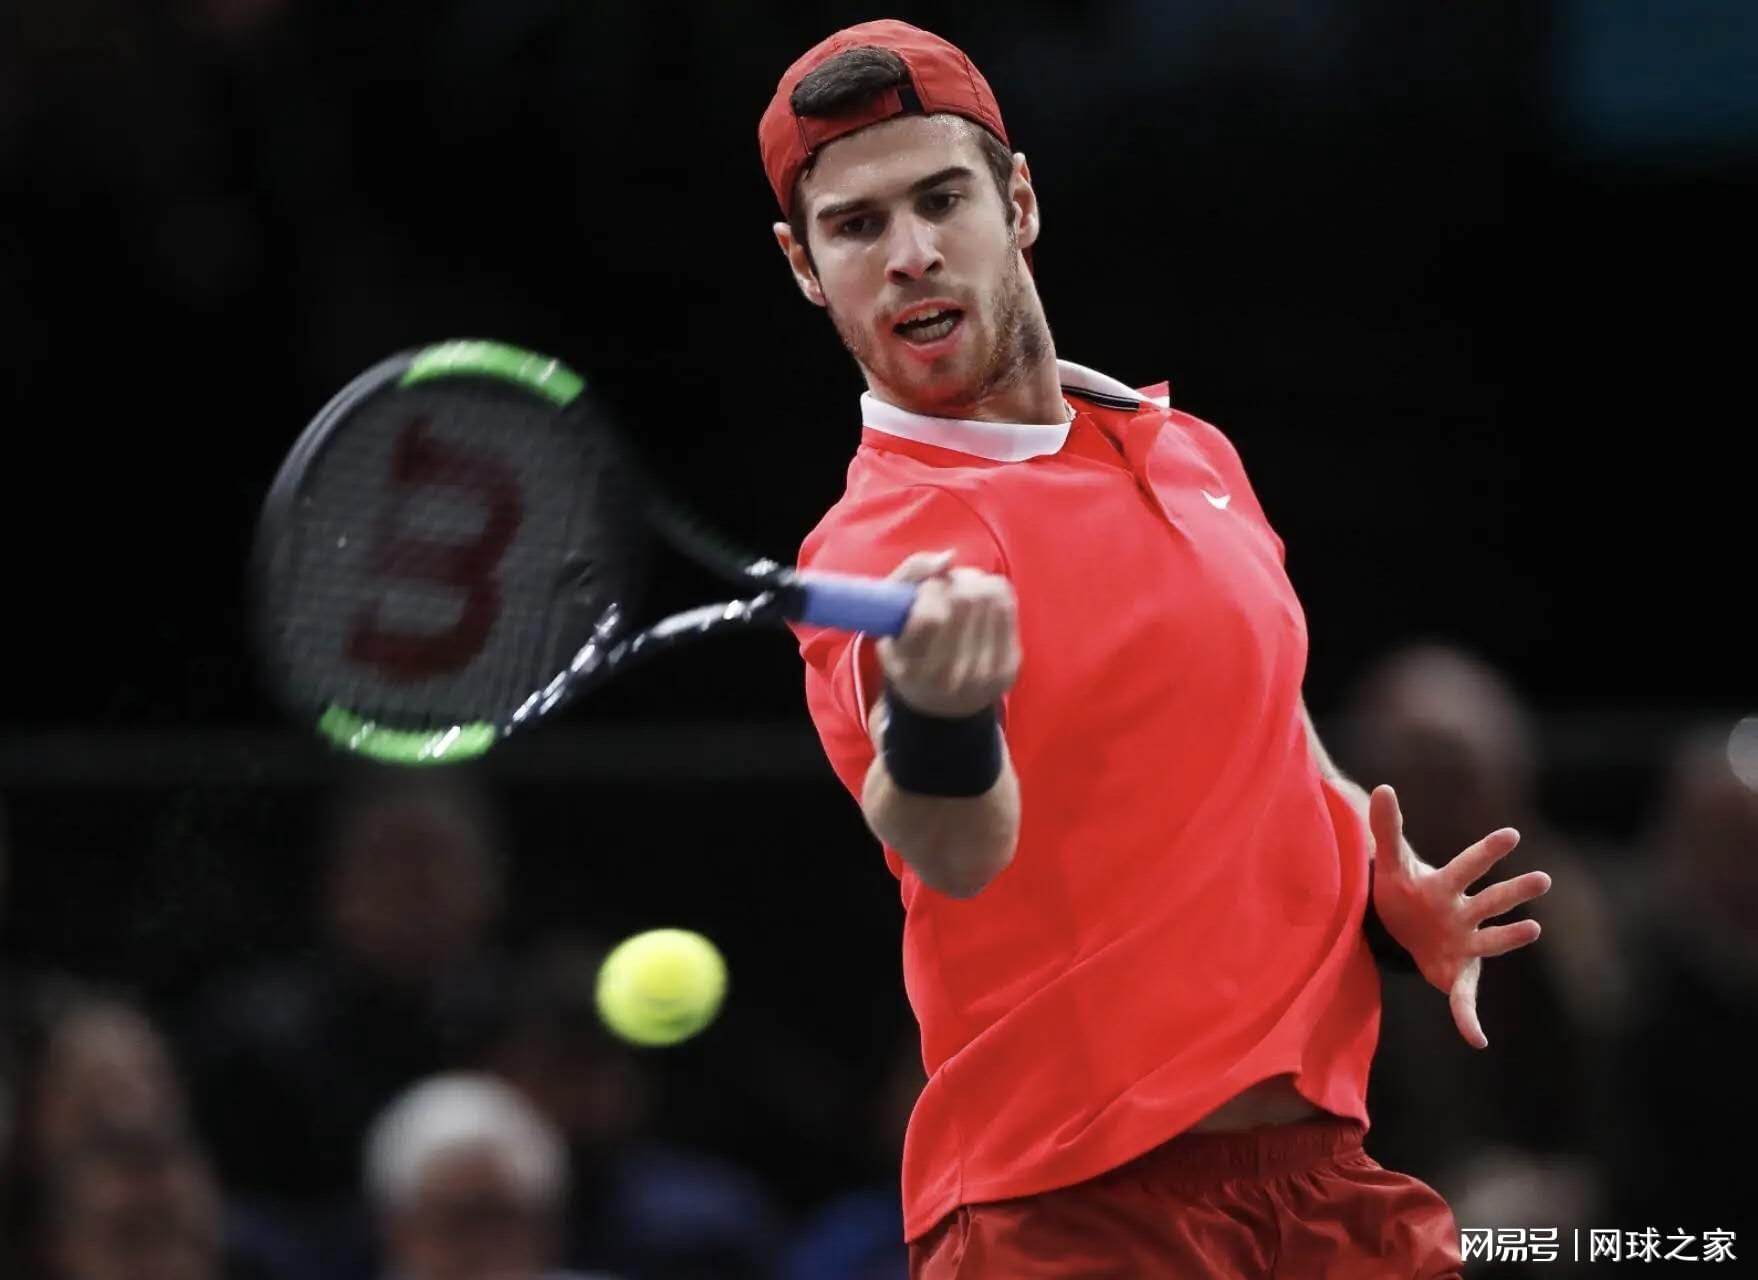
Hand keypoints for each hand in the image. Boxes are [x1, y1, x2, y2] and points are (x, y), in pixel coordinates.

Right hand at [877, 551, 1019, 717]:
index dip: (930, 590)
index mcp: (913, 670)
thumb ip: (910, 576)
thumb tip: (949, 558)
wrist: (941, 707)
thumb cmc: (908, 653)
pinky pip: (1008, 605)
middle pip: (966, 600)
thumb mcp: (889, 619)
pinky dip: (994, 592)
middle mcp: (951, 678)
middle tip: (949, 585)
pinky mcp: (1009, 668)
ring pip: (990, 596)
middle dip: (956, 580)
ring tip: (965, 592)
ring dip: (976, 582)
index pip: (930, 616)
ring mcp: (984, 675)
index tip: (927, 589)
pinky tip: (982, 602)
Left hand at [1368, 784, 1551, 1048]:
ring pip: (1493, 941)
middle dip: (1514, 891)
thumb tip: (1380, 788)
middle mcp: (1464, 913)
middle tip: (1543, 878)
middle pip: (1491, 900)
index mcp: (1445, 886)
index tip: (1511, 834)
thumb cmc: (1402, 890)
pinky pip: (1464, 1000)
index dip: (1486, 852)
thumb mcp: (1389, 863)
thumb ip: (1386, 828)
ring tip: (1533, 929)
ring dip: (1511, 937)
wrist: (1404, 926)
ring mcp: (1466, 944)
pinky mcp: (1458, 975)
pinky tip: (1477, 1040)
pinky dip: (1469, 1019)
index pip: (1466, 865)